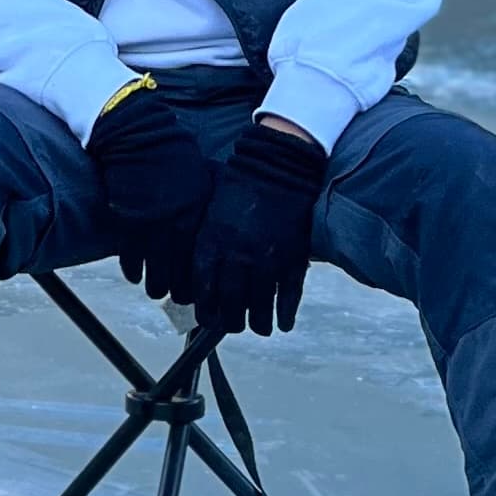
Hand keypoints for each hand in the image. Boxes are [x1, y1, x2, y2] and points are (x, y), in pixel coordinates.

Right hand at [87, 88, 216, 300]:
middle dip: (180, 289)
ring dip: (155, 285)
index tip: (202, 287)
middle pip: (183, 271)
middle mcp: (179, 224)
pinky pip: (131, 258)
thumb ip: (202, 206)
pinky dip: (132, 270)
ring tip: (156, 291)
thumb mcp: (198, 177)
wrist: (136, 137)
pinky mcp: (127, 225)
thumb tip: (208, 231)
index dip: (203, 277)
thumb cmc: (169, 153)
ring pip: (156, 271)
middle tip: (178, 297)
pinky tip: (135, 275)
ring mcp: (152, 227)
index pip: (204, 257)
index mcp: (199, 212)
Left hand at [190, 118, 329, 338]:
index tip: (208, 316)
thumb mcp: (211, 213)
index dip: (205, 309)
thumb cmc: (239, 188)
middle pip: (230, 305)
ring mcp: (267, 260)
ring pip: (259, 307)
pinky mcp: (293, 259)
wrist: (279, 169)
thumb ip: (205, 246)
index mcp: (212, 243)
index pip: (203, 290)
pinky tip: (282, 324)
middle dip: (230, 322)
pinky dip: (285, 315)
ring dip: (258, 324)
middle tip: (233, 326)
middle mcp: (237, 256)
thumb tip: (201, 279)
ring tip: (259, 327)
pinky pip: (288, 297)